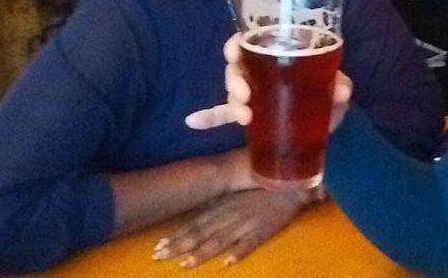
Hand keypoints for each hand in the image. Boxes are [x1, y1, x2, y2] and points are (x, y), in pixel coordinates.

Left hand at [152, 189, 303, 266]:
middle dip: (179, 245)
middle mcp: (229, 216)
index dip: (177, 235)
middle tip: (158, 256)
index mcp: (222, 207)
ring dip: (202, 252)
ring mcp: (246, 224)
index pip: (194, 223)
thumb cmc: (261, 187)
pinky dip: (239, 252)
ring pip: (220, 240)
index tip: (157, 246)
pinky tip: (228, 262)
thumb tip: (197, 211)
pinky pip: (250, 243)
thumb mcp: (235, 193)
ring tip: (185, 264)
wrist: (289, 183)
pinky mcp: (264, 230)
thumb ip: (218, 204)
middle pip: (201, 233)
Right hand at [185, 32, 352, 130]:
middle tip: (244, 94)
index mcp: (279, 54)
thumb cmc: (326, 96)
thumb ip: (340, 86)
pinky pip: (223, 114)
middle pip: (237, 67)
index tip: (235, 53)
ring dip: (231, 101)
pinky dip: (208, 117)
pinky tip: (192, 122)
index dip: (239, 43)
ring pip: (232, 91)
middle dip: (235, 78)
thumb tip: (343, 89)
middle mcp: (261, 70)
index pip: (253, 40)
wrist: (326, 125)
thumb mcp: (336, 91)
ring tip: (243, 116)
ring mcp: (253, 93)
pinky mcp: (250, 116)